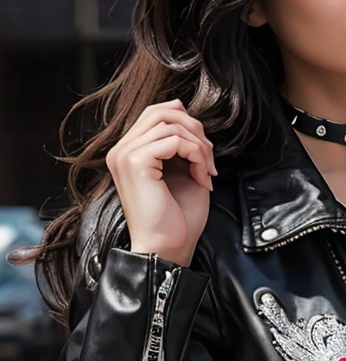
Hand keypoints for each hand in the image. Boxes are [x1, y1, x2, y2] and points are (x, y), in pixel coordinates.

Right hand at [105, 99, 217, 266]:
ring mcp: (125, 155)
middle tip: (209, 160)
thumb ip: (180, 145)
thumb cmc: (176, 218)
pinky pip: (175, 141)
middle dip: (195, 130)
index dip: (186, 123)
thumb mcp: (180, 172)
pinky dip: (197, 156)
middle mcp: (121, 150)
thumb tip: (190, 120)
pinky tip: (202, 178)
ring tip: (207, 173)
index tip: (204, 152)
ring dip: (200, 147)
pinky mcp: (136, 162)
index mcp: (128, 152)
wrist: (167, 248)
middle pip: (162, 111)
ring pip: (171, 124)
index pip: (156, 113)